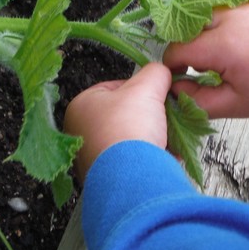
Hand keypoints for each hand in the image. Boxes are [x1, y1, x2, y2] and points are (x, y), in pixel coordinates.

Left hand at [64, 63, 171, 180]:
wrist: (131, 177)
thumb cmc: (128, 129)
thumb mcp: (146, 88)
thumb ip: (155, 73)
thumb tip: (162, 71)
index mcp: (80, 106)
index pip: (114, 87)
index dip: (140, 89)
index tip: (157, 95)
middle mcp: (80, 133)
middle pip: (124, 114)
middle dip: (149, 116)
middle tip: (165, 116)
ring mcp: (92, 158)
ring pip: (131, 138)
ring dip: (153, 136)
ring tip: (168, 137)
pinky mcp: (108, 178)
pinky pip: (133, 160)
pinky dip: (150, 156)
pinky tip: (165, 155)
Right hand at [163, 0, 248, 121]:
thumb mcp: (233, 105)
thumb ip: (194, 98)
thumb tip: (171, 87)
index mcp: (224, 45)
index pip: (177, 49)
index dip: (175, 67)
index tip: (183, 77)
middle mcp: (233, 16)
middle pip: (188, 26)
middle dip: (190, 46)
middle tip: (206, 65)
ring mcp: (247, 2)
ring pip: (206, 11)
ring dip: (206, 30)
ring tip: (224, 51)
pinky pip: (229, 4)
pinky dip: (227, 19)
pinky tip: (243, 38)